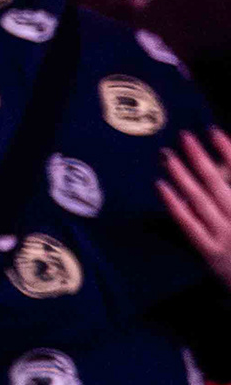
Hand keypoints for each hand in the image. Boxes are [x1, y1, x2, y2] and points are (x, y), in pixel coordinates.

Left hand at [162, 133, 230, 295]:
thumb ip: (229, 185)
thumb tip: (219, 165)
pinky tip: (160, 186)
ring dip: (183, 176)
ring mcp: (225, 236)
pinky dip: (175, 204)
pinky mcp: (210, 253)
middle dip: (200, 158)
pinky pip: (189, 225)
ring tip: (167, 155)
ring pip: (201, 201)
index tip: (211, 130)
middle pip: (217, 183)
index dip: (228, 151)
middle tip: (183, 136)